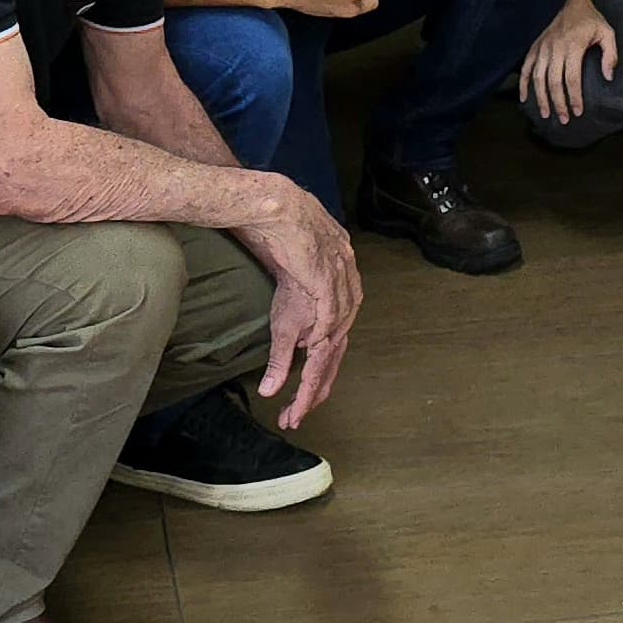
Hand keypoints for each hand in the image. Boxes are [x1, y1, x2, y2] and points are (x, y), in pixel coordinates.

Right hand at [234, 185, 361, 428]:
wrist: (274, 206)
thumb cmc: (281, 242)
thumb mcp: (284, 295)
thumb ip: (288, 327)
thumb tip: (289, 352)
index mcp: (343, 294)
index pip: (333, 347)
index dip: (318, 378)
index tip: (301, 405)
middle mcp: (348, 292)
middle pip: (335, 353)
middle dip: (316, 388)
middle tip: (298, 416)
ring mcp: (340, 285)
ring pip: (331, 345)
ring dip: (313, 379)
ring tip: (297, 405)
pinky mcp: (326, 278)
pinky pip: (325, 322)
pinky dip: (316, 348)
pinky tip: (304, 366)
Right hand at [517, 0, 618, 123]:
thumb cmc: (589, 17)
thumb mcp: (606, 32)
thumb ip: (611, 54)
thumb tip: (608, 77)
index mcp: (573, 46)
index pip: (572, 79)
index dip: (574, 97)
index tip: (578, 112)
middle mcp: (555, 49)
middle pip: (554, 82)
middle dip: (558, 103)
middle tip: (563, 120)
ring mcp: (542, 48)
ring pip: (538, 78)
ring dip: (541, 98)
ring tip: (545, 113)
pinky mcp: (534, 46)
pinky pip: (526, 68)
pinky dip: (524, 84)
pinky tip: (525, 98)